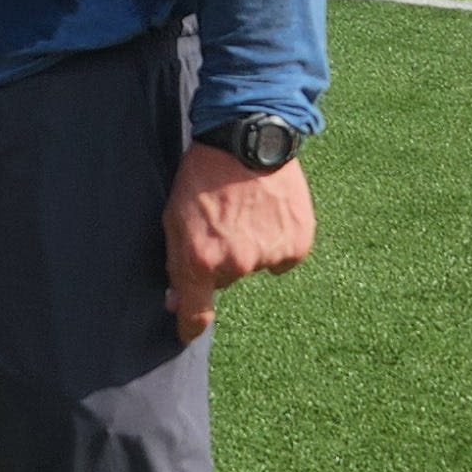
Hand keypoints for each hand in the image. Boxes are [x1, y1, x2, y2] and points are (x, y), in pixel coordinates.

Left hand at [160, 142, 313, 342]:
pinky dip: (279, 240)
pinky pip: (284, 256)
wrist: (249, 137)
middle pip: (227, 279)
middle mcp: (236, 264)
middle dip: (222, 258)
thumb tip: (176, 302)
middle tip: (223, 221)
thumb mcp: (174, 216)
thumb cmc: (203, 174)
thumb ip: (176, 262)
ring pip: (256, 265)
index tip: (187, 334)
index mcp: (201, 260)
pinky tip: (270, 213)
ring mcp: (269, 255)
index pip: (196, 313)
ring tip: (247, 209)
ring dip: (252, 245)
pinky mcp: (297, 244)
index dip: (190, 327)